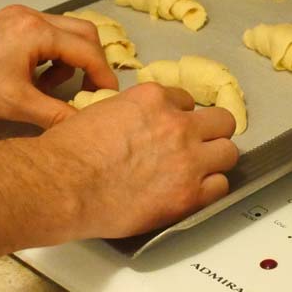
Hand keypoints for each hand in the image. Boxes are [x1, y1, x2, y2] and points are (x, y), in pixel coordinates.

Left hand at [0, 5, 117, 127]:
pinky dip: (51, 57)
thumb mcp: (16, 105)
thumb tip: (84, 124)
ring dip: (68, 61)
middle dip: (91, 63)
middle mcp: (32, 17)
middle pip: (84, 33)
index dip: (103, 76)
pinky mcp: (10, 24)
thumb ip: (56, 113)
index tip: (107, 96)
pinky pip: (46, 36)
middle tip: (89, 90)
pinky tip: (35, 79)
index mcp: (36, 31)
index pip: (87, 50)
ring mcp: (20, 18)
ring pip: (66, 34)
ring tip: (50, 88)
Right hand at [18, 82, 237, 240]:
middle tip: (197, 147)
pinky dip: (209, 190)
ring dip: (215, 161)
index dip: (180, 117)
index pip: (187, 101)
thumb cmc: (69, 152)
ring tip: (198, 172)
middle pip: (222, 122)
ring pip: (228, 152)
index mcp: (154, 99)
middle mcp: (177, 124)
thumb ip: (132, 114)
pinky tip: (193, 192)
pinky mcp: (188, 193)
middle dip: (210, 133)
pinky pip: (221, 186)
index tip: (172, 130)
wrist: (62, 184)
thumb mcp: (102, 111)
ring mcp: (187, 159)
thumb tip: (138, 126)